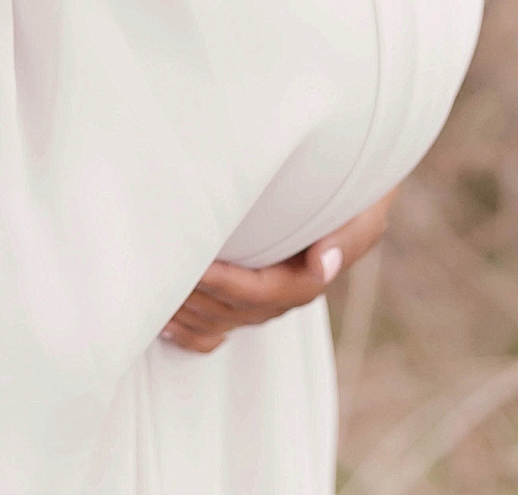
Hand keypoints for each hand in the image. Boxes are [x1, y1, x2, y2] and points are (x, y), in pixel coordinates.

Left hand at [159, 189, 395, 354]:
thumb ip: (348, 237)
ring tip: (154, 294)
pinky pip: (220, 331)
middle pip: (235, 310)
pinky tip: (169, 325)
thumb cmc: (352, 195)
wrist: (345, 185)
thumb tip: (321, 265)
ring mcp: (266, 301)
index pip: (263, 292)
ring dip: (189, 312)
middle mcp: (284, 295)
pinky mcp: (250, 297)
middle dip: (197, 297)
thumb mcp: (363, 212)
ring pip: (223, 321)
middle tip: (159, 275)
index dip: (227, 284)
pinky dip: (194, 332)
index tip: (197, 267)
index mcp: (308, 277)